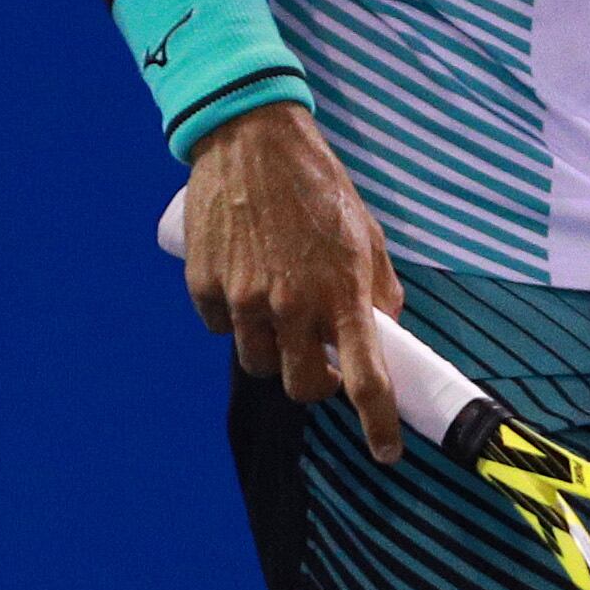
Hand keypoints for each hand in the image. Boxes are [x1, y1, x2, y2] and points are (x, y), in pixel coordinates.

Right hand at [182, 104, 408, 460]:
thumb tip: (381, 332)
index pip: (365, 380)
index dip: (378, 426)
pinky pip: (219, 327)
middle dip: (312, 378)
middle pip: (301, 385)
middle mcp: (291, 304)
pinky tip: (240, 282)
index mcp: (340, 293)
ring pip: (257, 363)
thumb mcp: (365, 232)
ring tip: (273, 308)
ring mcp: (243, 297)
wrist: (250, 136)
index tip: (385, 452)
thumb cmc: (316, 182)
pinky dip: (232, 318)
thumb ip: (377, 289)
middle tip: (315, 351)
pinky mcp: (204, 284)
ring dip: (270, 349)